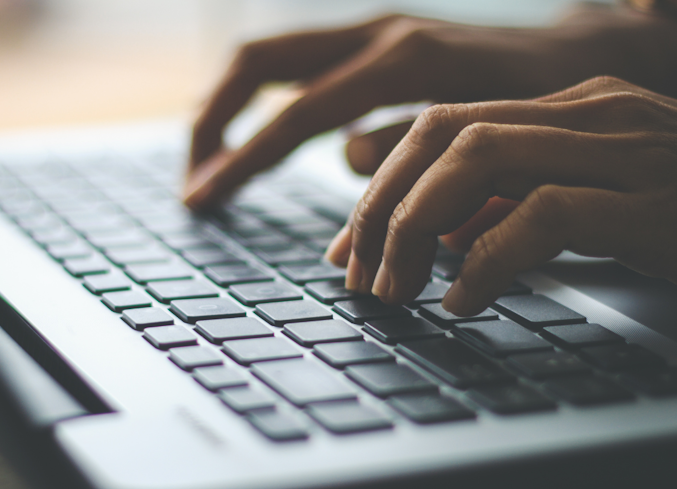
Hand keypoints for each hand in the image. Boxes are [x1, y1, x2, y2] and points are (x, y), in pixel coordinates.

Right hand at [184, 5, 676, 208]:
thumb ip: (413, 149)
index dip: (242, 162)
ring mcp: (371, 30)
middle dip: (211, 121)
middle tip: (194, 180)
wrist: (583, 51)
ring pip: (269, 57)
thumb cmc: (547, 100)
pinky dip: (263, 103)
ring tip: (210, 164)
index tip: (202, 200)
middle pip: (257, 62)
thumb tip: (346, 159)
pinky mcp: (372, 41)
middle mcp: (377, 33)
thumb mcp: (491, 136)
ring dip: (227, 108)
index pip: (296, 115)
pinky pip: (296, 66)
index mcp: (404, 62)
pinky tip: (255, 141)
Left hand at [324, 76, 676, 316]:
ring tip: (395, 289)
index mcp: (573, 108)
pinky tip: (463, 302)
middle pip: (445, 132)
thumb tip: (435, 236)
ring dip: (417, 227)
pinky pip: (544, 214)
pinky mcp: (655, 202)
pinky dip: (487, 259)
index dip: (381, 183)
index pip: (444, 124)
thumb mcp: (585, 213)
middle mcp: (596, 112)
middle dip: (384, 205)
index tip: (348, 245)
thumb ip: (512, 208)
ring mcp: (630, 149)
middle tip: (358, 273)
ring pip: (479, 157)